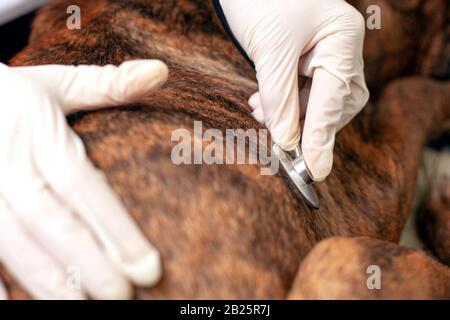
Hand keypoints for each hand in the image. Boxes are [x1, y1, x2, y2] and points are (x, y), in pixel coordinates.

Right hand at [0, 60, 167, 299]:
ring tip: (80, 308)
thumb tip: (161, 71)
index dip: (115, 227)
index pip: (84, 185)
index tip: (148, 266)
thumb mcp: (56, 84)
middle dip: (87, 262)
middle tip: (122, 297)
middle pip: (51, 220)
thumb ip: (109, 84)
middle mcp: (7, 163)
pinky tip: (14, 305)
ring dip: (45, 280)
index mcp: (38, 132)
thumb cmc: (10, 94)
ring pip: (12, 241)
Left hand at [220, 0, 369, 180]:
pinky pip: (303, 89)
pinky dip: (284, 102)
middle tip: (281, 140)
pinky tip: (263, 103)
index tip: (315, 170)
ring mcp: (326, 50)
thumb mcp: (270, 51)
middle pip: (334, 103)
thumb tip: (287, 141)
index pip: (335, 99)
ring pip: (317, 99)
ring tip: (261, 113)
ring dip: (290, 114)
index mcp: (343, 38)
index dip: (322, 137)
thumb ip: (280, 99)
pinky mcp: (307, 56)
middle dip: (306, 123)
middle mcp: (341, 46)